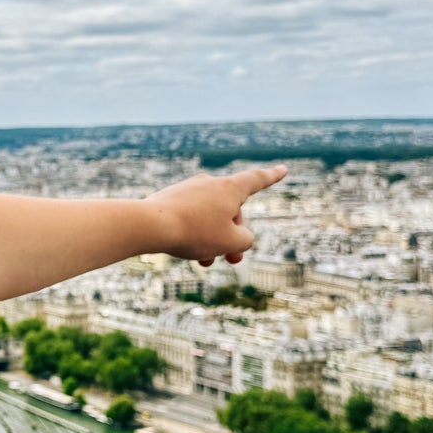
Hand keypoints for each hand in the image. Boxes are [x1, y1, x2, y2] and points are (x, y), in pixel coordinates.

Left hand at [142, 165, 286, 266]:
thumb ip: (244, 239)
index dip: (272, 177)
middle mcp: (210, 183)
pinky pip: (190, 217)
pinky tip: (184, 250)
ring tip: (205, 263)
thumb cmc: (195, 231)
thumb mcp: (231, 241)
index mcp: (230, 188)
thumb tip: (238, 236)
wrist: (149, 224)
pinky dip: (193, 233)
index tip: (283, 169)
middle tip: (232, 260)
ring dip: (212, 240)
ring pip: (209, 217)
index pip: (257, 180)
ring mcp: (188, 189)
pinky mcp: (170, 198)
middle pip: (231, 211)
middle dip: (233, 236)